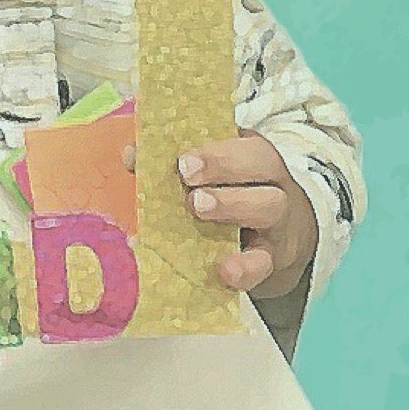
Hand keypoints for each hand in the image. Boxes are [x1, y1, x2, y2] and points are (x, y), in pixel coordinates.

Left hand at [124, 129, 317, 298]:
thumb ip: (170, 162)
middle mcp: (271, 180)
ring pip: (270, 205)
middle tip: (186, 173)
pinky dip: (245, 267)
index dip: (213, 148)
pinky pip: (264, 262)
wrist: (271, 243)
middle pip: (261, 162)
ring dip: (232, 204)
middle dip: (221, 164)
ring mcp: (277, 220)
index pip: (239, 139)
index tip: (181, 159)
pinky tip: (225, 270)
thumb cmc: (230, 198)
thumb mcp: (209, 176)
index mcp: (251, 154)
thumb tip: (131, 156)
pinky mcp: (273, 258)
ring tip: (198, 207)